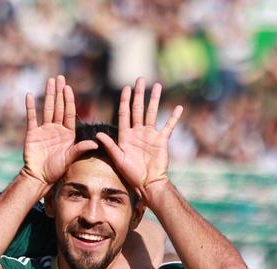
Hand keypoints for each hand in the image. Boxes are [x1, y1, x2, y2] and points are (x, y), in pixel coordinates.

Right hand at [21, 75, 97, 186]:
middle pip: (58, 106)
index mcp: (67, 133)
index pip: (68, 112)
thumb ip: (80, 149)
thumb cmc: (56, 170)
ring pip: (47, 109)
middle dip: (59, 92)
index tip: (68, 87)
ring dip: (48, 95)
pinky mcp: (32, 133)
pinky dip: (30, 107)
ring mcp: (44, 130)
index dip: (68, 100)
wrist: (39, 177)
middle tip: (60, 77)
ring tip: (50, 81)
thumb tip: (95, 143)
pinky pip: (31, 118)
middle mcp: (56, 128)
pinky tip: (30, 96)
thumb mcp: (70, 158)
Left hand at [96, 77, 182, 198]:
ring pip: (152, 113)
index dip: (124, 100)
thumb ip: (110, 146)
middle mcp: (138, 132)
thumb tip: (97, 134)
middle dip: (139, 94)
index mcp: (126, 135)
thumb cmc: (131, 173)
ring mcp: (150, 135)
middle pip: (138, 109)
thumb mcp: (118, 159)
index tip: (125, 88)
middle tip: (140, 79)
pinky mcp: (162, 140)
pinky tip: (178, 108)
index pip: (124, 113)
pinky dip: (174, 117)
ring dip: (154, 99)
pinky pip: (169, 126)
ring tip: (157, 86)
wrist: (147, 183)